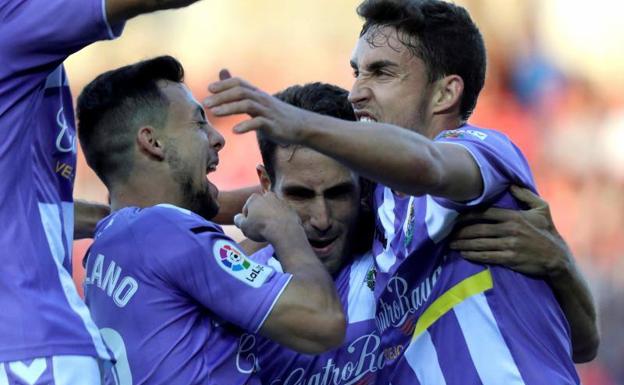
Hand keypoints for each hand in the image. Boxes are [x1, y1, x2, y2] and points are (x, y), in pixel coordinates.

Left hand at [203, 70, 309, 143]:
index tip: (209, 89)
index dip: (225, 84)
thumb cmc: (277, 114)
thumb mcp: (258, 100)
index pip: (240, 83)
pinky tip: (235, 131)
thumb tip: (223, 72)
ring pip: (247, 105)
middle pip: (240, 92)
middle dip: (222, 96)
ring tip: (215, 114)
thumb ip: (240, 89)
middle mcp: (262, 99)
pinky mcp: (273, 125)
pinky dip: (246, 126)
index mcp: (258, 94)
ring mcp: (268, 112)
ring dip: (230, 108)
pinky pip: (258, 123)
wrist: (302, 126)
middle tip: (206, 103)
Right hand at [234, 192, 303, 242]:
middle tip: (259, 229)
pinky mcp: (291, 209)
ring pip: (272, 211)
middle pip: (260, 208)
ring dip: (270, 218)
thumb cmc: (261, 228)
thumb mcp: (244, 226)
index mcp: (255, 198)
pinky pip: (283, 216)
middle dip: (259, 216)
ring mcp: (281, 202)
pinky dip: (281, 221)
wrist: (284, 230)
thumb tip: (238, 217)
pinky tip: (279, 230)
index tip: (250, 228)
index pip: (247, 209)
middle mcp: (268, 196)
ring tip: (270, 230)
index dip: (246, 220)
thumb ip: (238, 220)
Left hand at [450, 185, 571, 276]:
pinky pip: (487, 256)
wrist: (557, 258)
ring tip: (451, 244)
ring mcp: (509, 244)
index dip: (467, 216)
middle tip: (448, 233)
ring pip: (480, 243)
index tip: (455, 218)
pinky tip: (464, 254)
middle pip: (478, 229)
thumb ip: (526, 195)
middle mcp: (509, 229)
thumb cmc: (548, 232)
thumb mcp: (542, 208)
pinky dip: (473, 255)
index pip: (485, 213)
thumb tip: (511, 184)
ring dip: (463, 244)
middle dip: (461, 231)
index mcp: (514, 216)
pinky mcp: (510, 259)